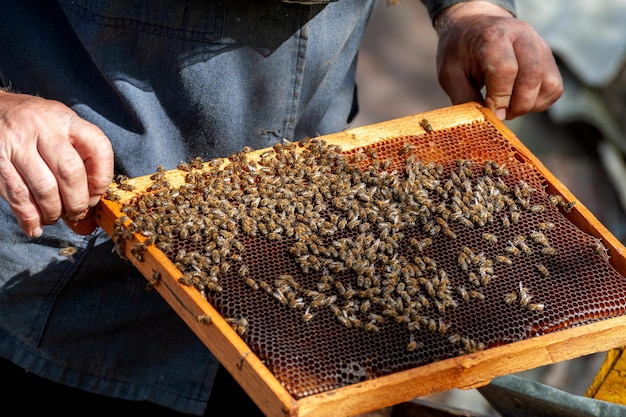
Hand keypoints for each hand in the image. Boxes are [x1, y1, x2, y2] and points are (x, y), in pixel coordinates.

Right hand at [0, 90, 113, 236]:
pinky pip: (18, 196)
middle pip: (70, 173)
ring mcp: (17, 143)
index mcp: (66, 120)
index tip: (96, 195)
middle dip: (77, 202)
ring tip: (54, 217)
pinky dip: (29, 217)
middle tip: (75, 213)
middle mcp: (43, 128)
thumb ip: (79, 166)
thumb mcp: (61, 131)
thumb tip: (87, 224)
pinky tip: (35, 226)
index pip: (99, 148)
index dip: (102, 179)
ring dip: (53, 212)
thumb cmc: (35, 128)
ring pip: (44, 188)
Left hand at [433, 1, 562, 119]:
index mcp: (493, 36)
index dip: (499, 97)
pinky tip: (519, 101)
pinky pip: (554, 87)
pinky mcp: (548, 57)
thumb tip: (481, 124)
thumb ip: (464, 98)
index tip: (490, 112)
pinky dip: (539, 102)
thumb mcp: (450, 74)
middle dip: (517, 105)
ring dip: (530, 105)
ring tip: (509, 107)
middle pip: (532, 75)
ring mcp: (539, 45)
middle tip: (501, 114)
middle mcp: (522, 36)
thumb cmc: (460, 52)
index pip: (506, 69)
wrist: (474, 27)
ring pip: (549, 83)